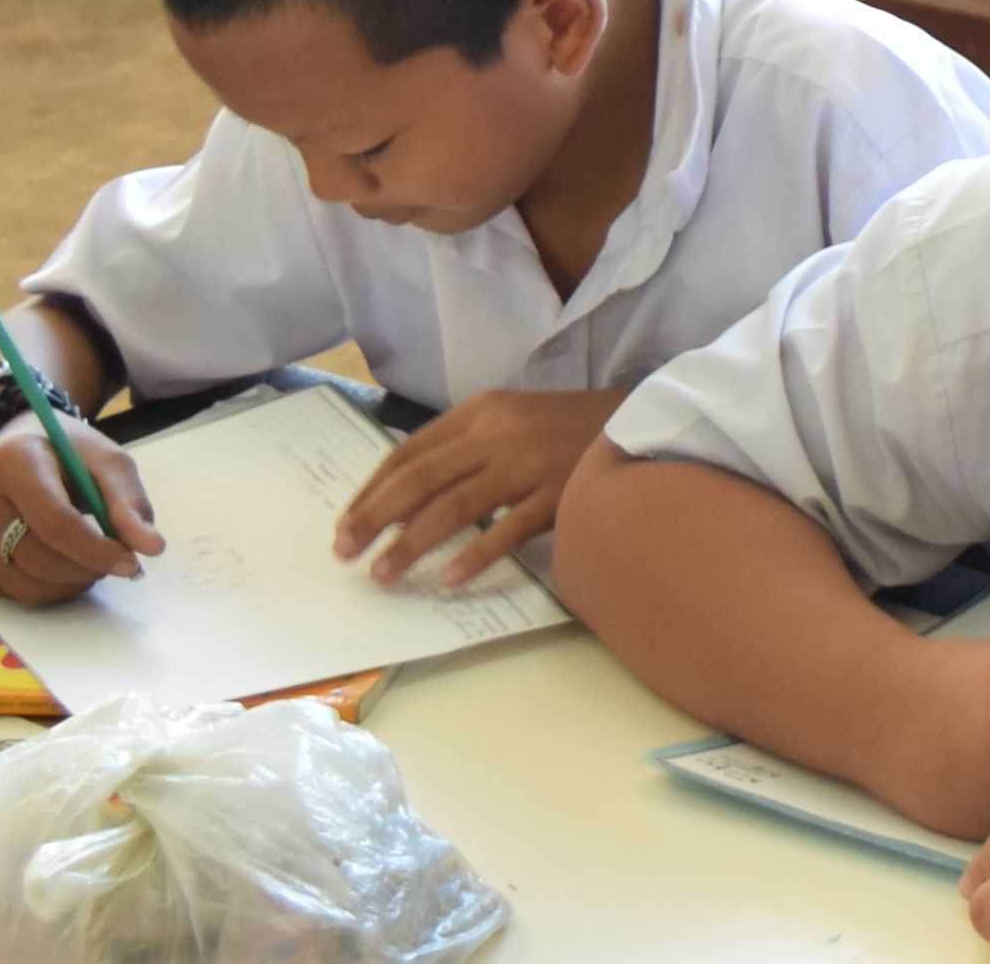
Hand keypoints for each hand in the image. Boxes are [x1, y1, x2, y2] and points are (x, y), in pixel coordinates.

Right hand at [0, 419, 161, 607]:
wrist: (15, 447)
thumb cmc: (65, 451)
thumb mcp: (105, 460)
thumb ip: (128, 501)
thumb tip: (152, 548)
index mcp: (11, 463)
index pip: (55, 522)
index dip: (97, 549)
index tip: (132, 563)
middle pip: (39, 558)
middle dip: (88, 568)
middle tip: (117, 560)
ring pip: (26, 584)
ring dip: (71, 582)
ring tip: (92, 560)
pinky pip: (13, 592)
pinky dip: (49, 588)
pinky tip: (64, 564)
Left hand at [335, 387, 627, 588]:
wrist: (644, 422)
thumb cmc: (571, 430)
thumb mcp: (513, 421)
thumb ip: (467, 449)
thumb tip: (408, 497)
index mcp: (482, 411)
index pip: (409, 451)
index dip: (372, 490)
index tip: (345, 524)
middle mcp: (498, 432)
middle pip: (420, 479)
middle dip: (375, 518)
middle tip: (345, 553)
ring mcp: (529, 462)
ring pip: (454, 506)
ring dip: (411, 543)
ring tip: (384, 574)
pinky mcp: (559, 492)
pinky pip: (508, 529)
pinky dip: (476, 554)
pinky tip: (450, 578)